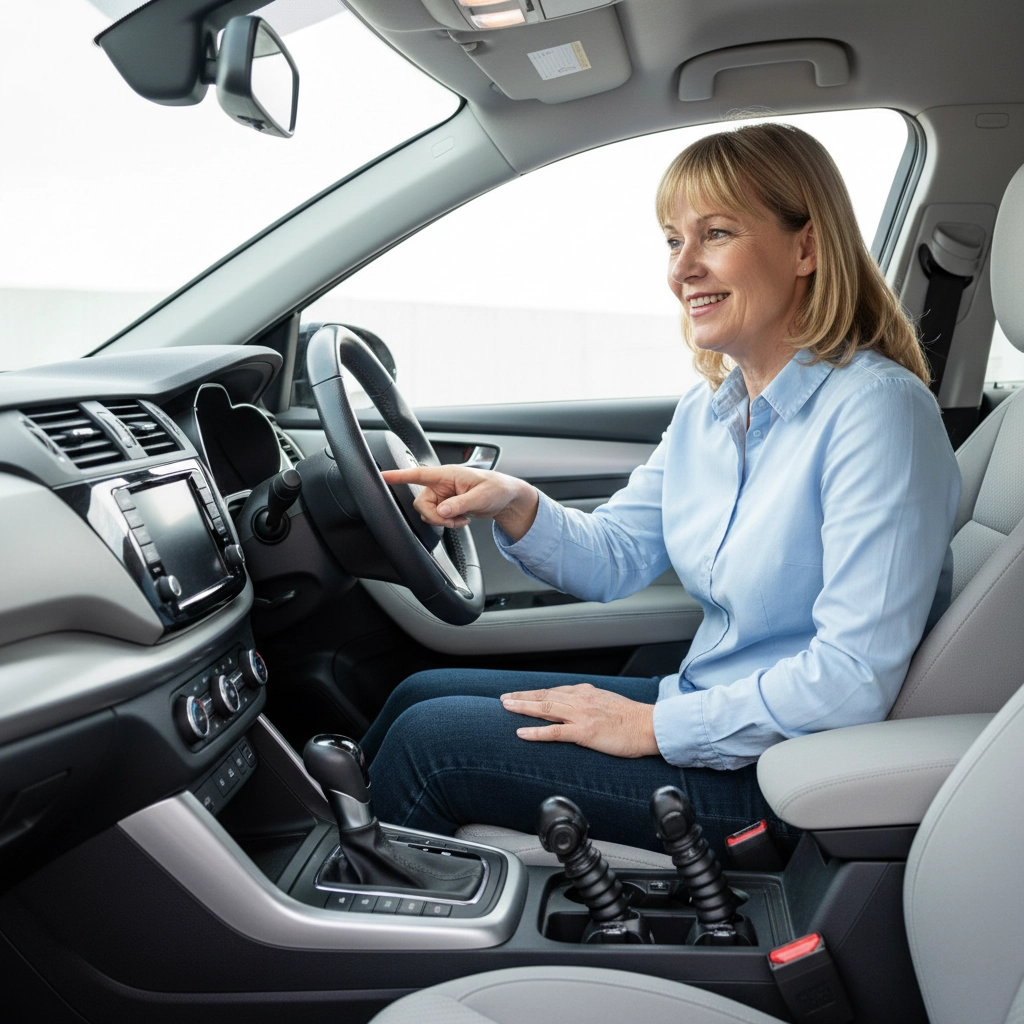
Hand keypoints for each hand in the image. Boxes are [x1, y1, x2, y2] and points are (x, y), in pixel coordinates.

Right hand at [380, 465, 539, 540]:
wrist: (505, 499)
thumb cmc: (497, 489)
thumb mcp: (480, 497)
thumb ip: (460, 504)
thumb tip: (442, 512)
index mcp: (446, 474)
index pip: (417, 474)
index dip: (398, 476)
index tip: (381, 475)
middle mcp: (440, 484)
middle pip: (421, 503)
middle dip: (436, 517)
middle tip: (454, 520)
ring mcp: (442, 496)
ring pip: (428, 513)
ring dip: (443, 521)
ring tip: (462, 518)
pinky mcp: (445, 505)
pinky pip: (437, 518)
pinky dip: (448, 523)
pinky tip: (461, 519)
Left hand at [501, 684, 658, 758]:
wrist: (649, 726)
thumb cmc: (632, 718)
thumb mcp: (607, 703)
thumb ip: (590, 702)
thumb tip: (578, 705)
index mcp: (586, 693)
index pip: (554, 692)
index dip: (534, 693)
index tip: (520, 694)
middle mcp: (580, 700)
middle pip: (544, 697)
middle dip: (522, 697)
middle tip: (504, 698)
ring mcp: (581, 716)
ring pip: (545, 709)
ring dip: (523, 707)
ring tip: (506, 707)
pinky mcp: (584, 732)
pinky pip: (555, 732)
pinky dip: (536, 732)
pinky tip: (522, 733)